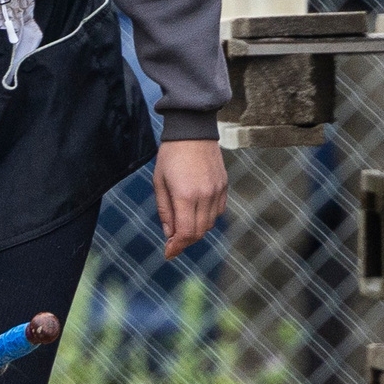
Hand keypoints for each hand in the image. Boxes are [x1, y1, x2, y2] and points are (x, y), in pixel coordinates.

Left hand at [154, 137, 226, 259]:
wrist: (193, 130)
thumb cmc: (170, 155)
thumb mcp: (159, 182)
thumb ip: (165, 210)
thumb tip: (170, 234)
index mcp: (185, 195)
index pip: (186, 232)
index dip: (177, 246)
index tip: (168, 253)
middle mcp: (205, 195)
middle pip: (199, 231)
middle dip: (185, 241)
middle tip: (173, 243)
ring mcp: (217, 190)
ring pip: (210, 223)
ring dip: (196, 229)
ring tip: (182, 226)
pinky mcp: (224, 185)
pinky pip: (218, 210)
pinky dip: (207, 217)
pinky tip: (196, 212)